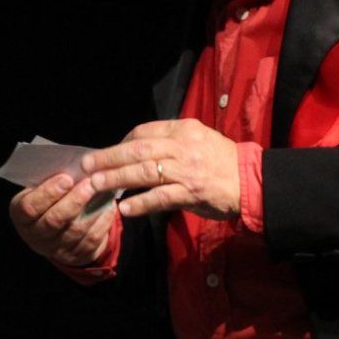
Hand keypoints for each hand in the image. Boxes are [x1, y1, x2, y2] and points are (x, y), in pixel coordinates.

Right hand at [8, 173, 116, 266]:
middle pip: (54, 221)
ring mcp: (55, 249)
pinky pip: (91, 240)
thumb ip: (50, 181)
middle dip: (74, 200)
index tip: (66, 178)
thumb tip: (73, 167)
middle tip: (90, 183)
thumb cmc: (47, 199)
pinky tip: (109, 206)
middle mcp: (35, 236)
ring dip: (92, 210)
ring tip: (103, 191)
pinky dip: (102, 222)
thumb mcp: (39, 189)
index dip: (48, 193)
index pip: (30, 207)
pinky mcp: (75, 256)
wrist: (55, 227)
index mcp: (21, 216)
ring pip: (75, 231)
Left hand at [82, 119, 241, 220]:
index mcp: (183, 129)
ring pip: (143, 172)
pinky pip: (159, 197)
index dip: (122, 143)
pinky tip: (124, 209)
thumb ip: (171, 141)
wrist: (252, 181)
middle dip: (108, 158)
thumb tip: (138, 148)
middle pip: (137, 149)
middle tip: (86, 166)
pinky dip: (140, 203)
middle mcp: (182, 146)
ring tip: (96, 185)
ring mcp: (186, 170)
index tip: (108, 154)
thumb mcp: (199, 139)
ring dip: (116, 179)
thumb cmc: (222, 161)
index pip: (144, 132)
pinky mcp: (191, 192)